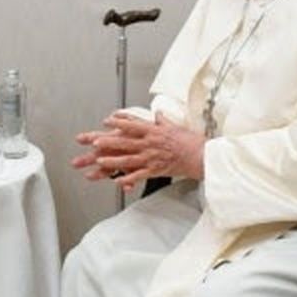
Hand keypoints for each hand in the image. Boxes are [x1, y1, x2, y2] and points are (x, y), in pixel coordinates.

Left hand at [70, 113, 204, 191]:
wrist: (201, 155)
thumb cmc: (190, 141)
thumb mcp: (175, 127)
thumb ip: (163, 121)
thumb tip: (157, 114)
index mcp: (154, 131)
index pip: (133, 125)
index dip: (118, 122)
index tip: (107, 121)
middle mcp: (150, 144)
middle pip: (126, 142)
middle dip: (109, 142)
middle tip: (95, 142)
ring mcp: (152, 158)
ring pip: (128, 159)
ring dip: (113, 160)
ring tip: (100, 161)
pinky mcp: (156, 170)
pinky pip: (139, 175)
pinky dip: (128, 179)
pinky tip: (117, 182)